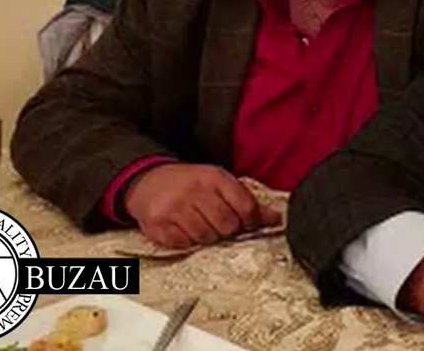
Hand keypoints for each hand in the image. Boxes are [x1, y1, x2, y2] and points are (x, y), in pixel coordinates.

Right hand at [124, 163, 281, 248]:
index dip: (251, 220)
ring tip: (201, 225)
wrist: (148, 181)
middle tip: (220, 226)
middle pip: (227, 225)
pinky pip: (184, 244)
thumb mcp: (219, 182)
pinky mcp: (159, 225)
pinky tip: (184, 230)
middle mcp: (194, 191)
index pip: (245, 206)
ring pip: (206, 237)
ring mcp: (175, 208)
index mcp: (213, 177)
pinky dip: (188, 242)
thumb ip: (246, 200)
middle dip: (228, 230)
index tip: (247, 224)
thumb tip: (276, 219)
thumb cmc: (189, 184)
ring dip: (207, 237)